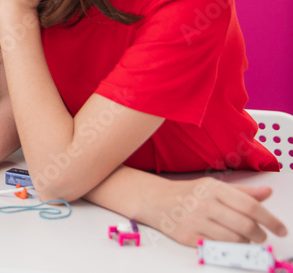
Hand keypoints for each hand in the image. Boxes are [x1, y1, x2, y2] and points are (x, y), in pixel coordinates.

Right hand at [144, 177, 287, 246]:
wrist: (155, 200)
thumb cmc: (188, 193)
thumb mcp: (214, 186)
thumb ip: (242, 192)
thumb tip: (267, 193)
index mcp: (214, 188)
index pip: (250, 206)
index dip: (270, 219)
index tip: (281, 229)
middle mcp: (204, 204)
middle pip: (245, 226)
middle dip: (260, 235)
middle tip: (262, 237)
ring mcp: (195, 221)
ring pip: (234, 240)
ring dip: (246, 243)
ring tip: (244, 239)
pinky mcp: (187, 236)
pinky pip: (217, 247)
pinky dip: (229, 248)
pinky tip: (228, 242)